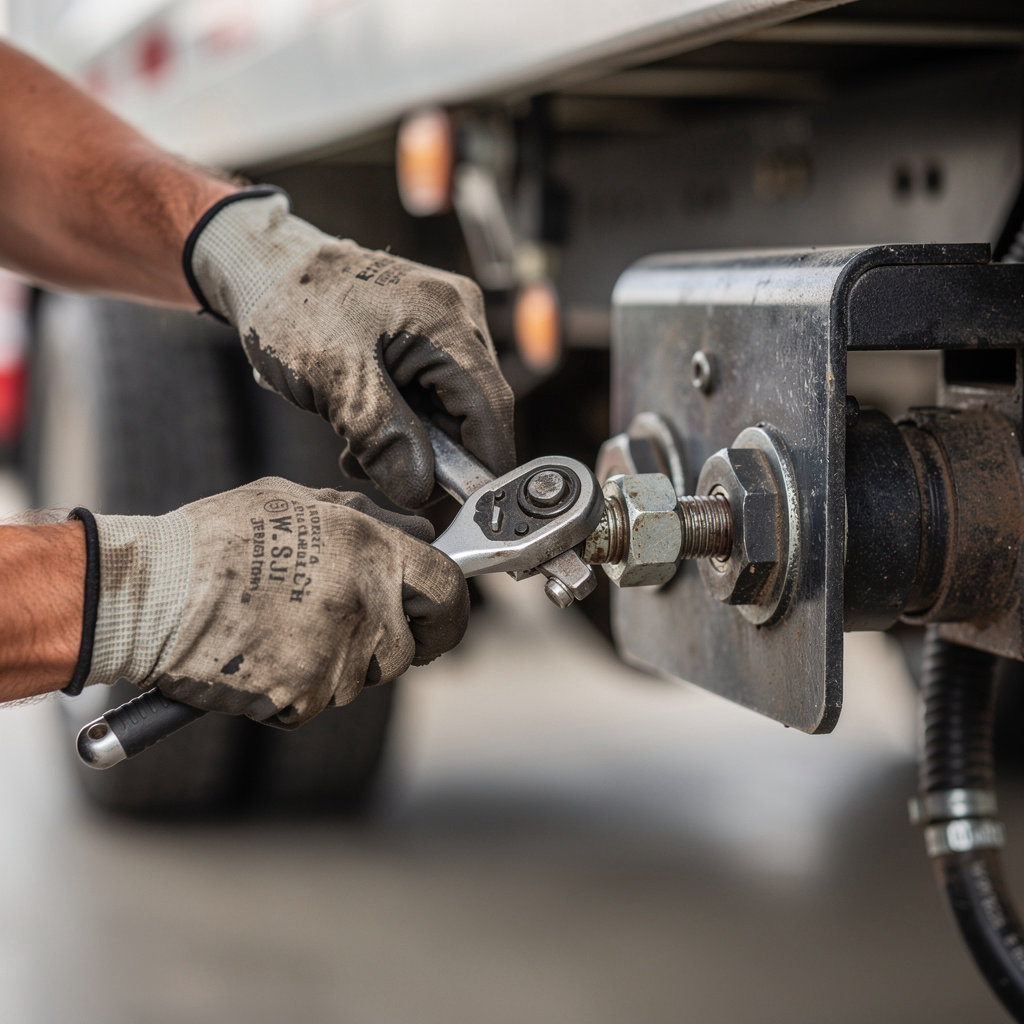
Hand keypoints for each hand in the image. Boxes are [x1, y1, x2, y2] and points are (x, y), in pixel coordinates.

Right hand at [80, 479, 468, 726]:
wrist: (152, 594)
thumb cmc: (217, 538)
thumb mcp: (296, 500)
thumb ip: (366, 518)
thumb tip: (419, 537)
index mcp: (369, 549)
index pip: (448, 588)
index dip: (451, 608)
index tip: (440, 618)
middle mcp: (364, 603)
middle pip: (411, 646)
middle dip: (391, 644)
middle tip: (347, 628)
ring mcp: (336, 654)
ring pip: (364, 677)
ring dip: (338, 664)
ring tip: (284, 631)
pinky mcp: (304, 697)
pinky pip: (320, 701)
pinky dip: (298, 690)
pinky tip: (262, 656)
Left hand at [186, 189, 515, 508]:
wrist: (264, 267)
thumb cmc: (293, 308)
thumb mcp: (335, 381)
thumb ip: (383, 438)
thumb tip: (420, 492)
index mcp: (447, 319)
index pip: (490, 408)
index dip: (484, 465)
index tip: (471, 510)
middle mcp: (460, 317)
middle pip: (473, 411)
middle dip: (435, 457)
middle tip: (383, 478)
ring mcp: (446, 324)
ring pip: (450, 408)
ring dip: (412, 443)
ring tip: (357, 451)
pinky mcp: (428, 335)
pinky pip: (430, 393)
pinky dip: (403, 422)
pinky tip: (361, 430)